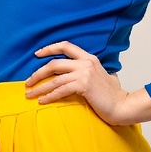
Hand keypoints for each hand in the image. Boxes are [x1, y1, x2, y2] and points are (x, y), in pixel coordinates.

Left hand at [25, 41, 150, 124]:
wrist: (123, 106)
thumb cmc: (112, 95)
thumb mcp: (102, 76)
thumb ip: (90, 71)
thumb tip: (77, 73)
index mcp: (89, 58)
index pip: (66, 46)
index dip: (49, 48)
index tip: (37, 54)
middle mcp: (86, 63)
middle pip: (54, 63)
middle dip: (38, 73)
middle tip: (28, 82)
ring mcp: (85, 73)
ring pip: (55, 79)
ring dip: (40, 88)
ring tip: (30, 95)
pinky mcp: (84, 86)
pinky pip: (61, 90)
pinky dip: (49, 96)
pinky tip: (42, 100)